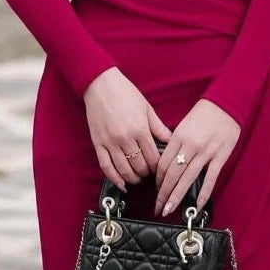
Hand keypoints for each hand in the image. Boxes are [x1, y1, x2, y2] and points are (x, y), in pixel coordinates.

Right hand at [83, 67, 172, 190]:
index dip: (158, 167)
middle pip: (140, 166)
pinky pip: (106, 167)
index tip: (160, 169)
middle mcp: (125, 138)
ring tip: (138, 178)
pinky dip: (114, 179)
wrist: (101, 84)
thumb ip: (158, 127)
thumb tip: (171, 140)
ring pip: (124, 170)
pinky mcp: (98, 144)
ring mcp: (110, 142)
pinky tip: (121, 184)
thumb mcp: (147, 108)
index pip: (153, 158)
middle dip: (147, 174)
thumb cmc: (125, 93)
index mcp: (140, 129)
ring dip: (133, 178)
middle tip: (150, 174)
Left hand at [154, 99, 239, 217]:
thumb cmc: (203, 114)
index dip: (157, 180)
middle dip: (163, 194)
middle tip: (158, 207)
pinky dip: (203, 194)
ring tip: (169, 209)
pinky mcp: (220, 157)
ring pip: (187, 179)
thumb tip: (166, 165)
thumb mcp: (183, 126)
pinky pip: (210, 179)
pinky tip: (196, 205)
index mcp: (178, 136)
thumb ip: (175, 144)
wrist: (225, 104)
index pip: (163, 164)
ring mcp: (206, 152)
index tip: (156, 190)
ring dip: (176, 197)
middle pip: (172, 175)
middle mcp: (190, 145)